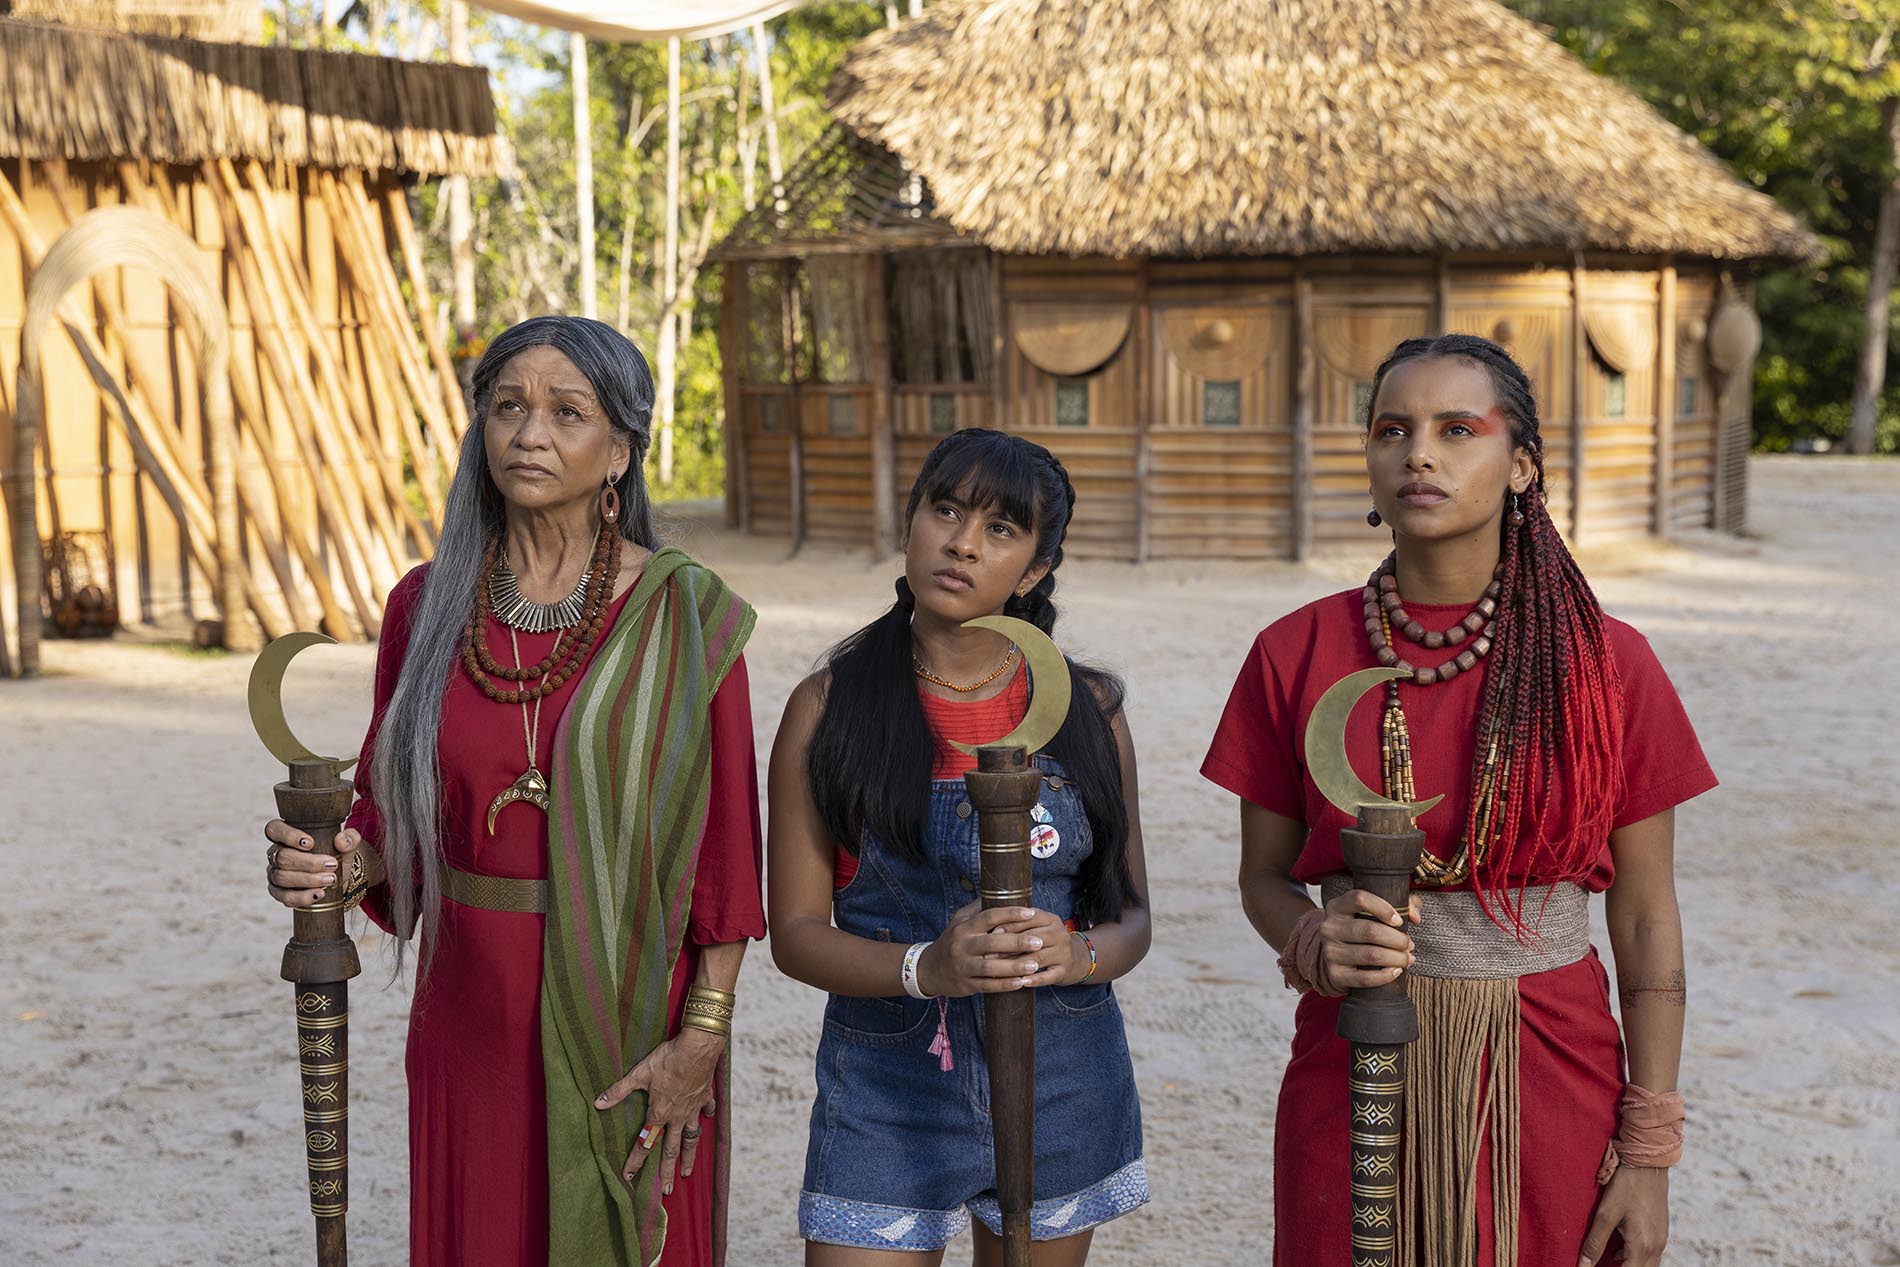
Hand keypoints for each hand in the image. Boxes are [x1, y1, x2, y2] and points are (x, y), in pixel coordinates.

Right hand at [264, 818, 375, 907]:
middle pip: (282, 857)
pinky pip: (285, 897)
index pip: (275, 829)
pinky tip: (319, 894)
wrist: (338, 878)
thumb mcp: (347, 844)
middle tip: (332, 865)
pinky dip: (302, 897)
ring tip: (331, 880)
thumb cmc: (336, 854)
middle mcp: (276, 854)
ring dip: (308, 880)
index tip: (310, 843)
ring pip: (282, 877)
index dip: (288, 836)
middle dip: (308, 862)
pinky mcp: (279, 892)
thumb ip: (349, 838)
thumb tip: (342, 841)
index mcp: (286, 836)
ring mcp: (275, 874)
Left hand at [595, 1027, 724, 1194]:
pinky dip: (705, 1118)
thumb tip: (598, 1103)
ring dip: (688, 1157)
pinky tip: (705, 1121)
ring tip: (688, 1173)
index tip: (630, 1177)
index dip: (635, 1160)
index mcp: (659, 1113)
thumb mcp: (640, 1073)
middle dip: (667, 1171)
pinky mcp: (704, 1098)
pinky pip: (705, 1112)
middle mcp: (676, 1117)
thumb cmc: (667, 1059)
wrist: (698, 1047)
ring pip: (690, 1139)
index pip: (644, 1143)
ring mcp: (692, 1109)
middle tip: (668, 1191)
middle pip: (670, 1150)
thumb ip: (619, 1090)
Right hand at [917, 902, 1044, 997]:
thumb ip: (978, 908)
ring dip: (1014, 966)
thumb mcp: (959, 921)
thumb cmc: (952, 941)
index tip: (1030, 913)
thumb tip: (1001, 891)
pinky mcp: (966, 984)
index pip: (989, 916)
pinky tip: (1020, 983)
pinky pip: (988, 985)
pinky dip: (1004, 985)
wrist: (929, 969)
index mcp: (964, 927)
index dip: (1010, 914)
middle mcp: (962, 945)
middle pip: (992, 942)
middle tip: (1039, 941)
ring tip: (1034, 965)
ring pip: (991, 967)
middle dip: (1017, 942)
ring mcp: (963, 966)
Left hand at [991, 908, 1086, 986]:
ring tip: (999, 968)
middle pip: (1033, 938)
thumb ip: (1021, 922)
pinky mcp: (1064, 971)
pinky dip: (1034, 980)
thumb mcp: (1040, 926)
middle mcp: (1060, 934)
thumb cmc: (1048, 941)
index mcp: (1051, 919)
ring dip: (1017, 964)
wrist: (1076, 959)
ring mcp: (1064, 953)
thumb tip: (991, 925)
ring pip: (1038, 957)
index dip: (1010, 925)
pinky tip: (1021, 981)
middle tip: (990, 954)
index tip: (992, 932)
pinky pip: (1048, 976)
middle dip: (1009, 946)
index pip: (1030, 918)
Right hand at [1314, 889, 1415, 992]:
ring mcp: (1330, 952)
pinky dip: (1385, 976)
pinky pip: (1365, 978)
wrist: (1336, 957)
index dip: (1383, 908)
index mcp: (1337, 907)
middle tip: (1409, 944)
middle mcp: (1329, 928)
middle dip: (1397, 940)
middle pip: (1369, 931)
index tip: (1399, 920)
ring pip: (1371, 955)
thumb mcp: (1374, 911)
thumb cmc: (1361, 931)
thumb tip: (1414, 917)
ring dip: (1396, 958)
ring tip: (1407, 958)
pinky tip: (1396, 971)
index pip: (1359, 899)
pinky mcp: (1335, 974)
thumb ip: (1400, 905)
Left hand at [1580, 1164, 1667, 1266]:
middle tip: (1602, 1265)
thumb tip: (1583, 1265)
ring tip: (1609, 1262)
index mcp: (1642, 1245)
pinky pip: (1651, 1255)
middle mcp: (1656, 1246)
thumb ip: (1595, 1242)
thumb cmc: (1627, 1185)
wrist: (1649, 1162)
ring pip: (1648, 1266)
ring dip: (1631, 1266)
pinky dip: (1636, 1259)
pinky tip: (1619, 1251)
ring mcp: (1661, 1239)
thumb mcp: (1606, 1213)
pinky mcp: (1661, 1231)